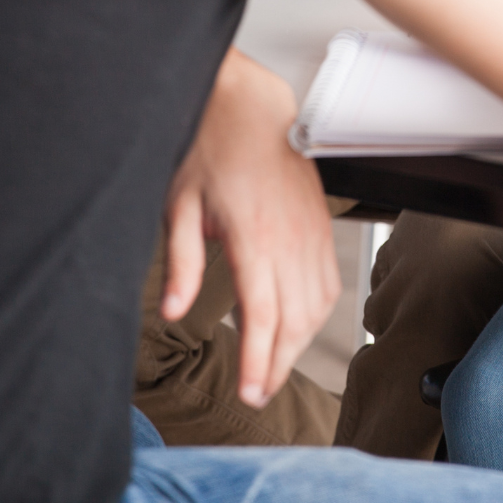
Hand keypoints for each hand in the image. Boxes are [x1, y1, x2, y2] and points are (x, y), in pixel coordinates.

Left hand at [163, 49, 340, 406]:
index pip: (263, 315)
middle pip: (295, 321)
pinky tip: (300, 325)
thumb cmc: (211, 149)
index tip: (251, 393)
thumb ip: (180, 263)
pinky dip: (318, 314)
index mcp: (253, 237)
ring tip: (275, 365)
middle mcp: (290, 240)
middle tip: (259, 391)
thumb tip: (173, 311)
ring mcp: (312, 234)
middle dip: (279, 365)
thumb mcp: (180, 205)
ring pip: (317, 307)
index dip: (260, 362)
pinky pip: (329, 283)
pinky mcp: (321, 227)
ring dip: (299, 343)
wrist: (252, 109)